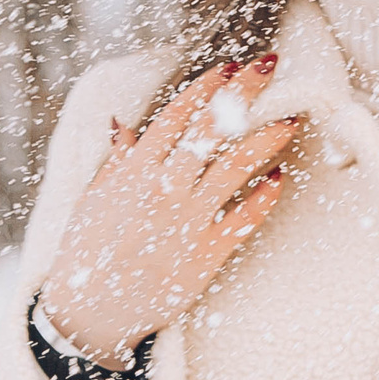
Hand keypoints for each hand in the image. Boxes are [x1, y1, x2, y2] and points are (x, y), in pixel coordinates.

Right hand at [38, 56, 302, 365]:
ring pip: (235, 169)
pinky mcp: (205, 254)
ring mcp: (187, 221)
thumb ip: (117, 161)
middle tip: (269, 66)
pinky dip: (263, 198)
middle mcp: (164, 189)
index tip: (229, 66)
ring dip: (266, 140)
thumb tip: (123, 125)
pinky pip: (243, 219)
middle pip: (212, 131)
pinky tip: (280, 178)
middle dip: (243, 94)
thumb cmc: (87, 254)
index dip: (206, 87)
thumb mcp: (94, 200)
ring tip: (291, 120)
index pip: (177, 116)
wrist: (89, 313)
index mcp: (135, 171)